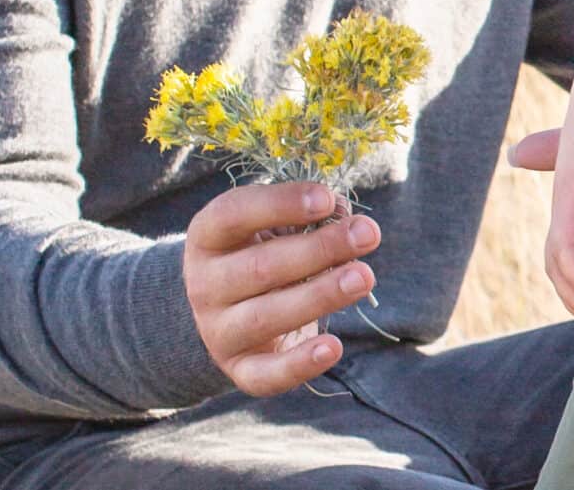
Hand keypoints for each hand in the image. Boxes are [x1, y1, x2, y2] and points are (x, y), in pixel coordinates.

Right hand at [182, 182, 380, 395]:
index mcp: (208, 236)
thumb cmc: (264, 251)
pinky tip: (333, 347)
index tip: (326, 199)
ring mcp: (219, 330)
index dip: (280, 204)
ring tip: (364, 277)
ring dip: (319, 296)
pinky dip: (298, 364)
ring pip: (266, 317)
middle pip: (260, 267)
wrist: (229, 309)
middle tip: (368, 233)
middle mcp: (205, 284)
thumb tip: (346, 220)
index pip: (235, 213)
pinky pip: (265, 374)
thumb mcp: (275, 225)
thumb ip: (309, 216)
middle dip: (319, 249)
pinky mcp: (239, 368)